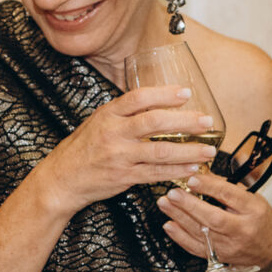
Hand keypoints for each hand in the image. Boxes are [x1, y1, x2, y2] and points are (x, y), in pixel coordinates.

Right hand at [29, 85, 218, 215]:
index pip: (138, 98)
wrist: (63, 178)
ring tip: (209, 150)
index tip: (186, 93)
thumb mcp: (99, 121)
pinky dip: (177, 171)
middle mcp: (114, 133)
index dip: (164, 94)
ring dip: (188, 151)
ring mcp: (120, 156)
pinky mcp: (124, 177)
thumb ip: (124, 112)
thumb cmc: (84, 148)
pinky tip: (192, 168)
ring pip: (160, 151)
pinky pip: (156, 173)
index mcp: (108, 114)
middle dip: (184, 121)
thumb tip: (157, 100)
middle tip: (206, 121)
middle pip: (154, 122)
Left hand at [156, 170, 271, 270]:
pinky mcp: (219, 257)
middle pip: (213, 218)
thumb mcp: (253, 199)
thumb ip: (229, 187)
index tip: (192, 178)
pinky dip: (180, 237)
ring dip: (179, 217)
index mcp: (254, 210)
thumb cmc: (260, 220)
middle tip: (173, 193)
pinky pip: (196, 248)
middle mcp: (243, 230)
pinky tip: (169, 225)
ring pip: (201, 233)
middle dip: (189, 205)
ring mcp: (230, 246)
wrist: (269, 251)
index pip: (229, 196)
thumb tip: (202, 173)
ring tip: (165, 203)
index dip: (209, 186)